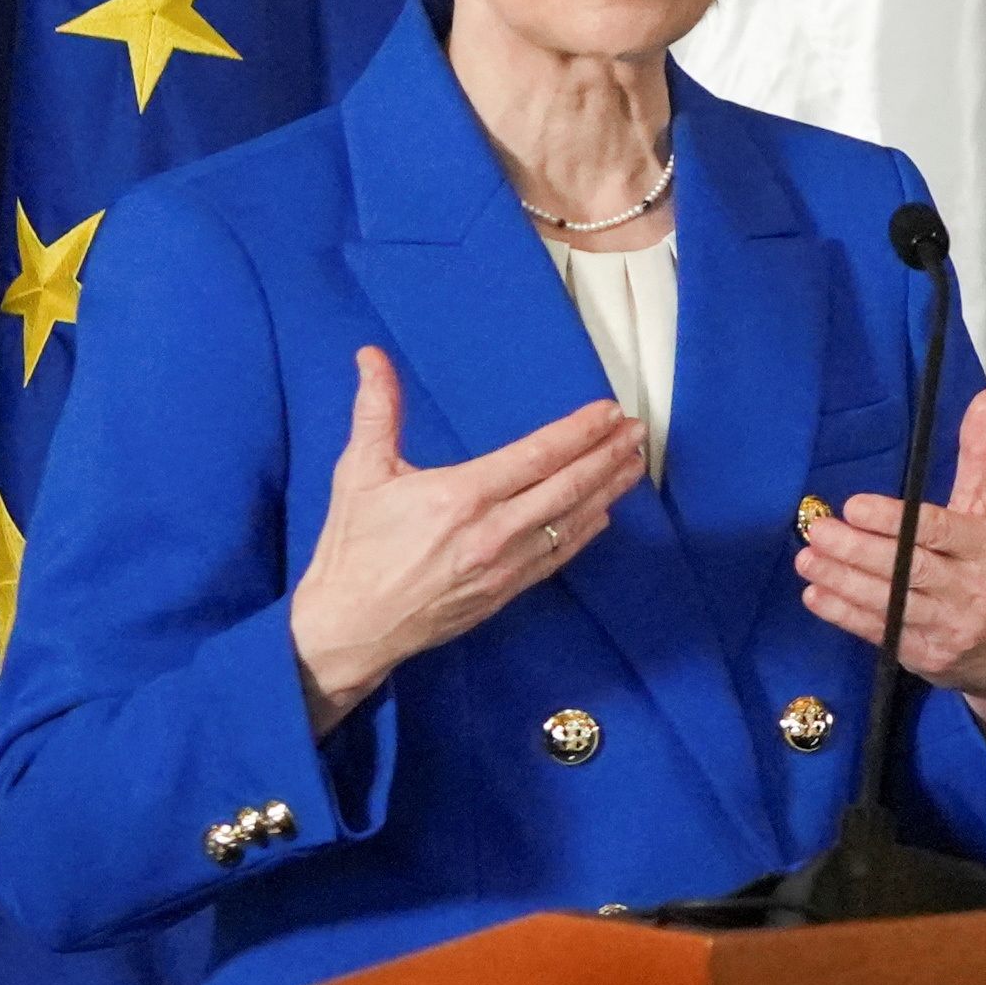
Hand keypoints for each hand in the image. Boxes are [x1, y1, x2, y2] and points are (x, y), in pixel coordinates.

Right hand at [286, 348, 645, 734]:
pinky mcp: (504, 593)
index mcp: (461, 496)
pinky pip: (556, 557)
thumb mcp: (359, 474)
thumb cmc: (352, 550)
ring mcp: (503, 566)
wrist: (348, 629)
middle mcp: (492, 532)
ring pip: (570, 522)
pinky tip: (603, 514)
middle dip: (606, 456)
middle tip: (636, 431)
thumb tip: (371, 355)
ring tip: (634, 464)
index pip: (537, 456)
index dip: (579, 432)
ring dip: (607, 491)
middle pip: (567, 488)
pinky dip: (584, 532)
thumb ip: (376, 411)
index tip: (608, 412)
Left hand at [793, 388, 985, 735]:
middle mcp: (972, 589)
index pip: (940, 531)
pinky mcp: (925, 657)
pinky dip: (845, 614)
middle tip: (818, 529)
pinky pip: (879, 632)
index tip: (854, 505)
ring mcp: (949, 628)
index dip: (896, 520)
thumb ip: (981, 457)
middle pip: (909, 568)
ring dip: (842, 580)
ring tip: (806, 558)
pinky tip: (816, 594)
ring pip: (889, 602)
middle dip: (858, 550)